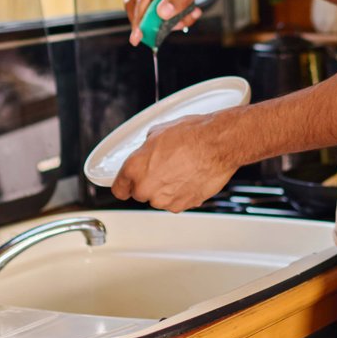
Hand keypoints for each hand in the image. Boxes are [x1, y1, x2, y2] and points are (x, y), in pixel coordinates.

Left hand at [110, 111, 239, 210]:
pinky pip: (177, 201)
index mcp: (135, 168)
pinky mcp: (184, 205)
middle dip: (148, 183)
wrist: (218, 145)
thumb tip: (148, 152)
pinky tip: (190, 176)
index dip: (125, 184)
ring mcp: (165, 200)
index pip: (119, 188)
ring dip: (166, 188)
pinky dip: (181, 193)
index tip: (128, 183)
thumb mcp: (158, 132)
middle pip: (140, 194)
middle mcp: (147, 188)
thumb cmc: (192, 135)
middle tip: (163, 168)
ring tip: (180, 169)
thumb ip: (146, 149)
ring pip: (159, 198)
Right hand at [123, 0, 258, 44]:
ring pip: (161, 6)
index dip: (139, 17)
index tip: (137, 37)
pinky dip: (182, 14)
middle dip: (151, 20)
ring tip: (190, 18)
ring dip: (172, 18)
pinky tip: (195, 12)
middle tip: (157, 35)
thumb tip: (161, 12)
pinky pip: (175, 5)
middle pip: (146, 1)